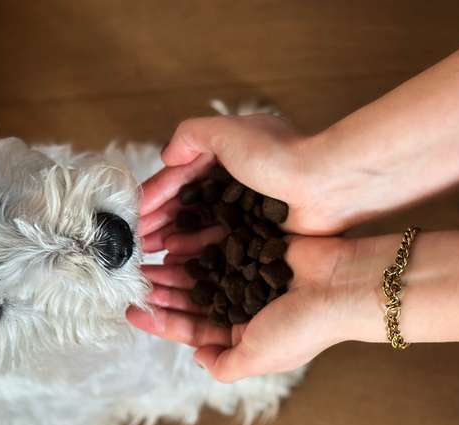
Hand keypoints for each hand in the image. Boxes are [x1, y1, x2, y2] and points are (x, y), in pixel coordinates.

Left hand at [126, 235, 378, 381]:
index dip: (161, 323)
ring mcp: (252, 276)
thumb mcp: (257, 357)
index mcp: (246, 337)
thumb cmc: (304, 326)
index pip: (193, 331)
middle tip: (134, 280)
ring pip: (203, 272)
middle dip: (164, 293)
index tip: (133, 310)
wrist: (343, 284)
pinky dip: (199, 246)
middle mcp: (246, 308)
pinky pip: (220, 247)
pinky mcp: (259, 248)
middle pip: (194, 300)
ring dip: (176, 269)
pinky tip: (175, 241)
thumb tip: (199, 359)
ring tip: (147, 260)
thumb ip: (225, 365)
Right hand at [139, 114, 354, 252]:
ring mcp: (246, 209)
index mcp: (226, 153)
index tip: (133, 213)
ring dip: (173, 235)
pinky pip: (219, 241)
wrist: (325, 185)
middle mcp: (234, 181)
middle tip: (135, 239)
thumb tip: (167, 156)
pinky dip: (196, 247)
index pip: (180, 175)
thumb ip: (192, 136)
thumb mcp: (228, 132)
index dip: (155, 193)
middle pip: (187, 203)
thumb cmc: (279, 156)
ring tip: (150, 251)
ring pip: (200, 224)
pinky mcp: (258, 232)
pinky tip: (177, 257)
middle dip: (159, 220)